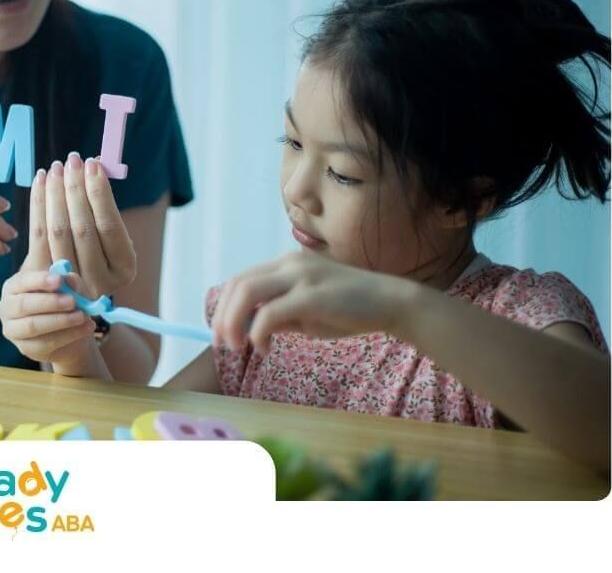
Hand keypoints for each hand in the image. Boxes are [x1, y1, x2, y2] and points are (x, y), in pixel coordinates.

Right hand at [0, 270, 97, 365]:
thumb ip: (70, 283)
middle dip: (50, 302)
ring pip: (33, 326)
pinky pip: (46, 343)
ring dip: (60, 320)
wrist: (70, 335)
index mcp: (14, 287)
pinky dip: (69, 335)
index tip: (59, 280)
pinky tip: (85, 328)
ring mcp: (13, 330)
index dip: (39, 280)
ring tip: (82, 316)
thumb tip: (69, 278)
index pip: (22, 281)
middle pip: (23, 305)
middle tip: (73, 301)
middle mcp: (7, 308)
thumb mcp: (71, 289)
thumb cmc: (65, 304)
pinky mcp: (26, 348)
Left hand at [22, 152, 135, 300]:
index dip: (100, 194)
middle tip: (72, 161)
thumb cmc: (93, 252)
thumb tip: (94, 166)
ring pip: (58, 231)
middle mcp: (99, 281)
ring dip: (55, 194)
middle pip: (83, 228)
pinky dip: (38, 204)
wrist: (65, 290)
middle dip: (75, 189)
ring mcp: (69, 283)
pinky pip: (38, 235)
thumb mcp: (108, 238)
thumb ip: (103, 208)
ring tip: (55, 168)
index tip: (93, 165)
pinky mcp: (43, 277)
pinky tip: (39, 181)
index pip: (109, 226)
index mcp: (124, 268)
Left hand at [211, 251, 416, 352]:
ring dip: (233, 322)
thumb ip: (278, 315)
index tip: (220, 333)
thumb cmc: (350, 309)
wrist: (391, 302)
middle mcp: (289, 263)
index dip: (223, 307)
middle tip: (222, 344)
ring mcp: (301, 276)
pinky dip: (257, 332)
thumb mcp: (306, 312)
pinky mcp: (312, 294)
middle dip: (222, 316)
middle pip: (238, 284)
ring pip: (248, 292)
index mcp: (286, 264)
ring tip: (238, 346)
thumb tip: (247, 328)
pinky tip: (263, 348)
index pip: (241, 279)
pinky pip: (270, 312)